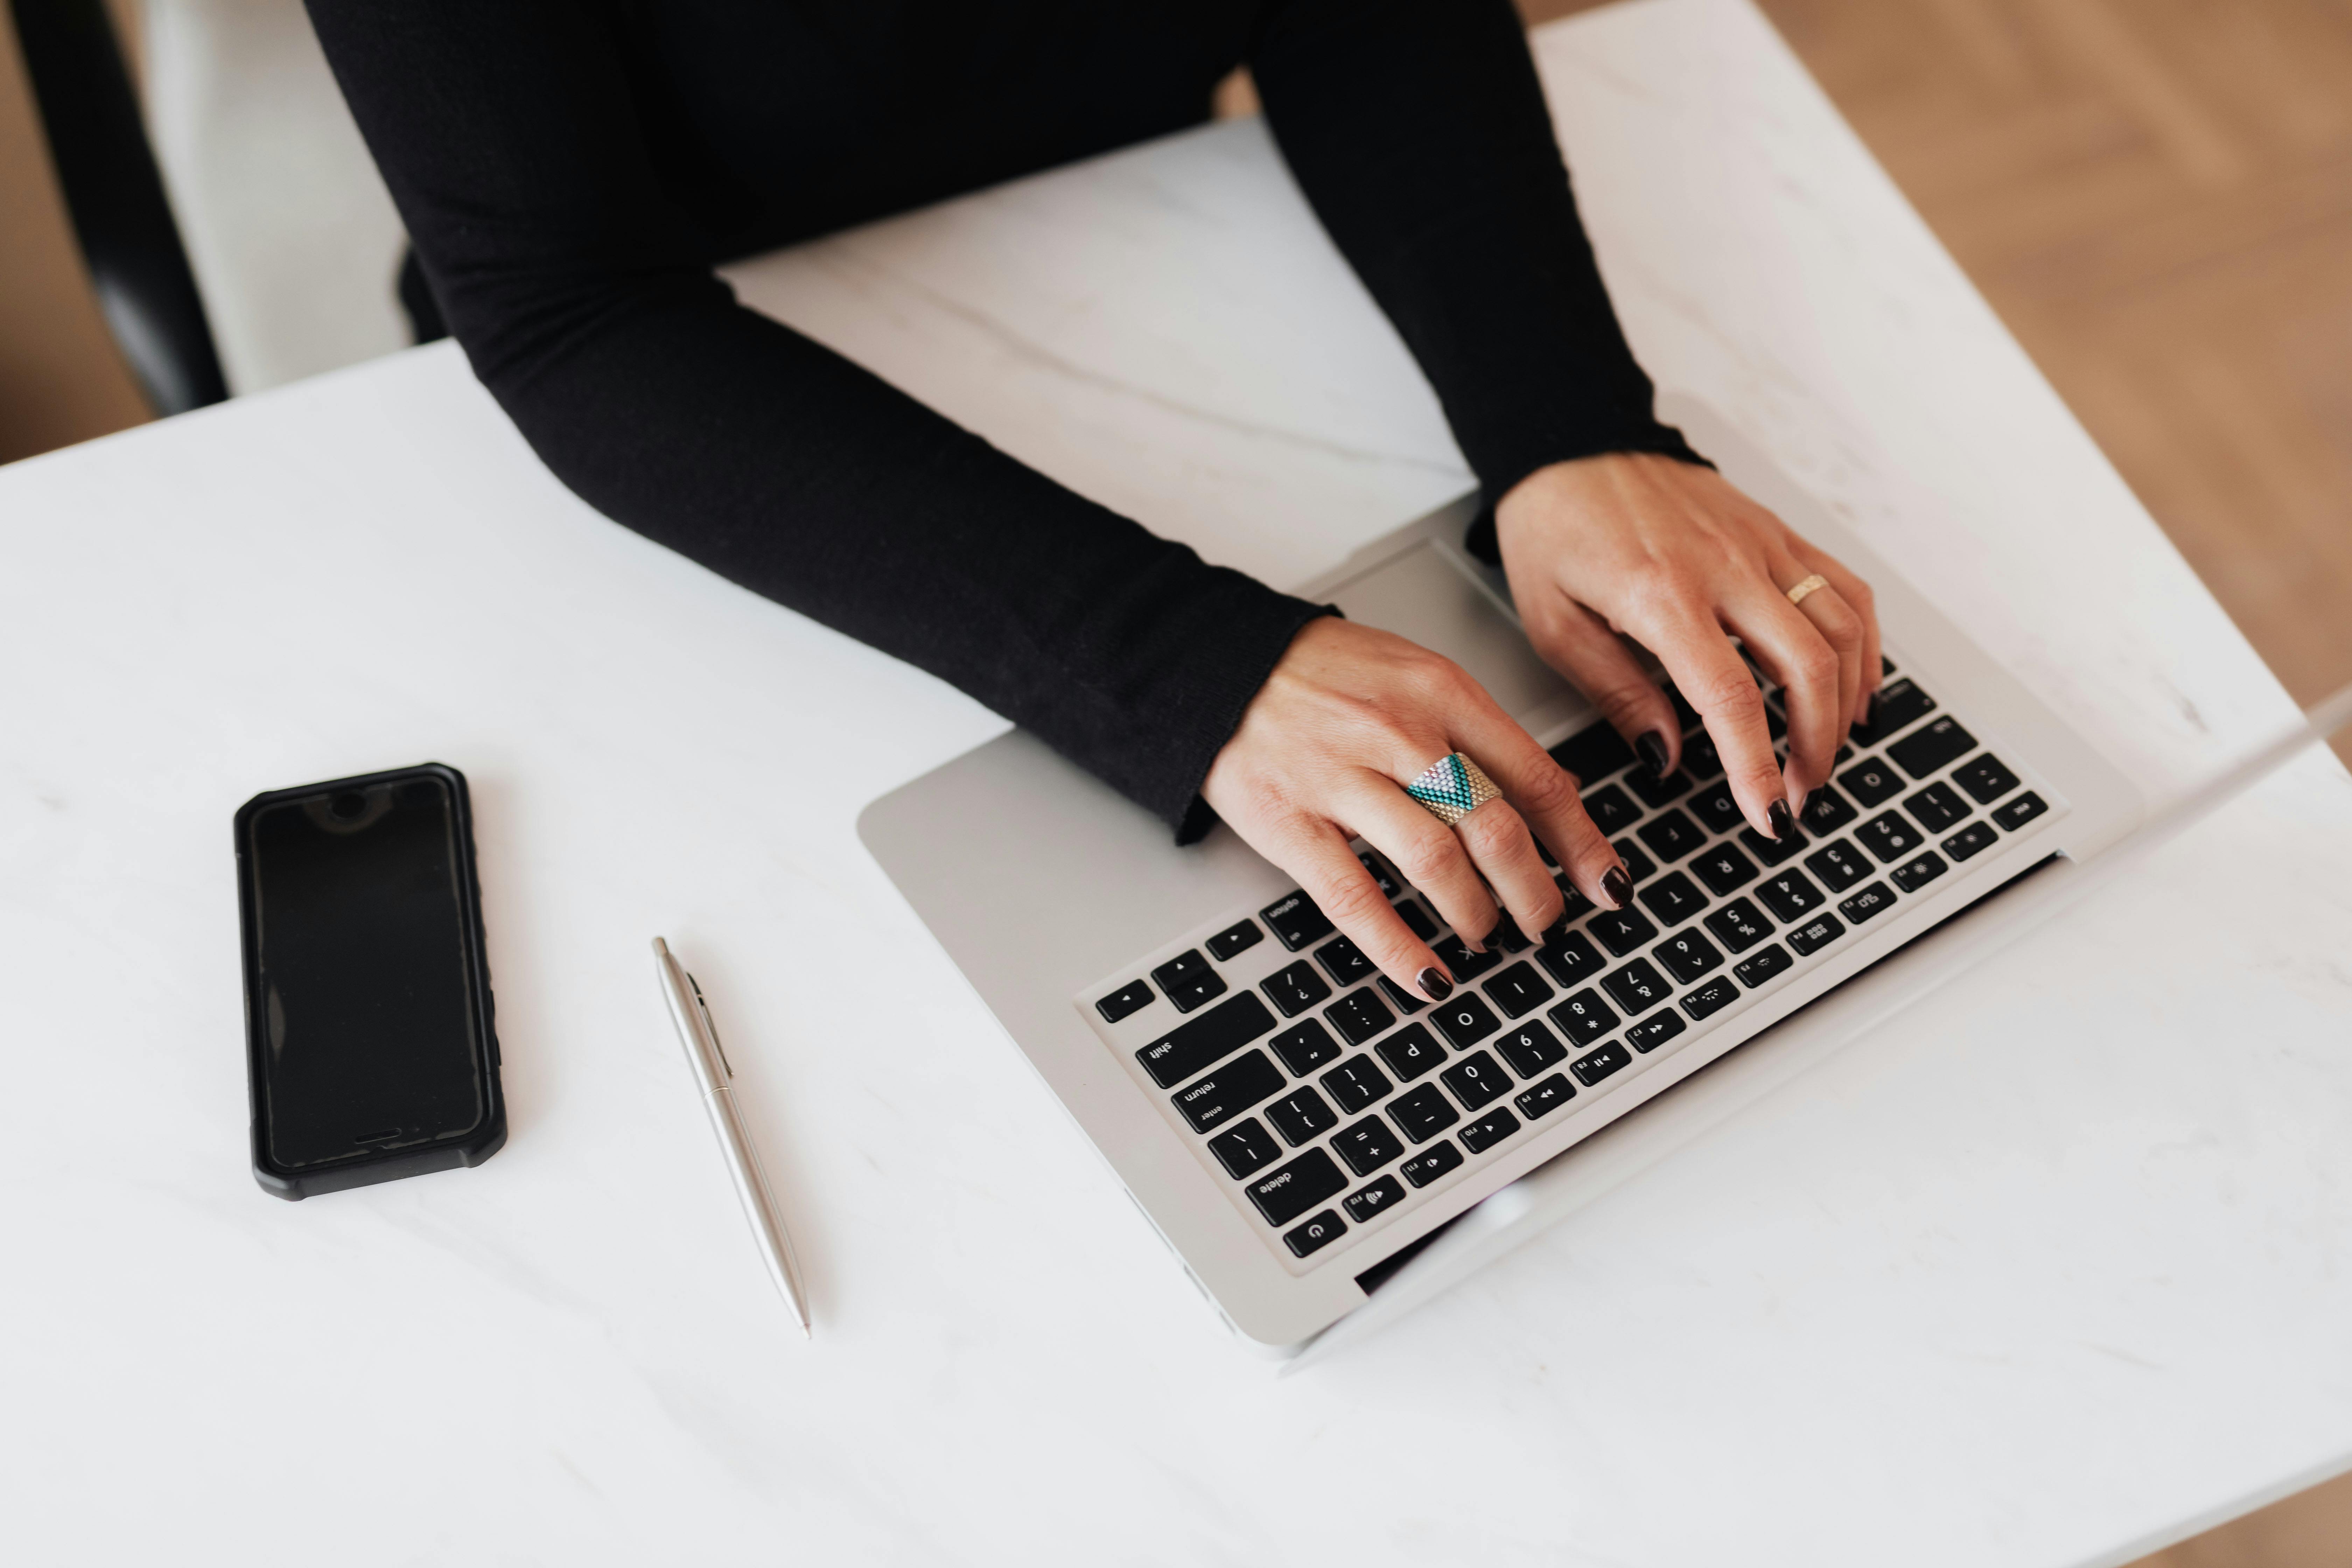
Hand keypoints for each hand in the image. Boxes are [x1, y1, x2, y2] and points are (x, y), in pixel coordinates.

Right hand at [1201, 616, 1629, 1001]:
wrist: (1217, 662)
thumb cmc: (1322, 674)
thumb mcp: (1416, 676)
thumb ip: (1479, 732)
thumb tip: (1551, 794)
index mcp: (1441, 693)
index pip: (1536, 776)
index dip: (1580, 841)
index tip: (1605, 881)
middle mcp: (1400, 734)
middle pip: (1496, 827)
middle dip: (1535, 891)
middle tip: (1546, 922)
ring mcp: (1343, 779)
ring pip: (1437, 863)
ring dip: (1476, 915)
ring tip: (1486, 936)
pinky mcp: (1292, 823)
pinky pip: (1357, 898)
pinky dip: (1400, 948)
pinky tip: (1428, 976)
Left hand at [1495, 451, 1879, 838]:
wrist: (1569, 443)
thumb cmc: (1553, 530)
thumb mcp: (1555, 625)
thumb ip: (1617, 693)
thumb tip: (1668, 756)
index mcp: (1662, 595)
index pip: (1733, 697)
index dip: (1758, 767)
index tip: (1770, 815)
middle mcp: (1724, 565)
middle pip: (1807, 667)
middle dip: (1815, 745)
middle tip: (1799, 795)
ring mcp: (1759, 542)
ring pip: (1840, 628)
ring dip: (1845, 702)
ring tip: (1824, 753)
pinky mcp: (1776, 529)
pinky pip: (1843, 587)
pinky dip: (1862, 642)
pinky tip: (1854, 685)